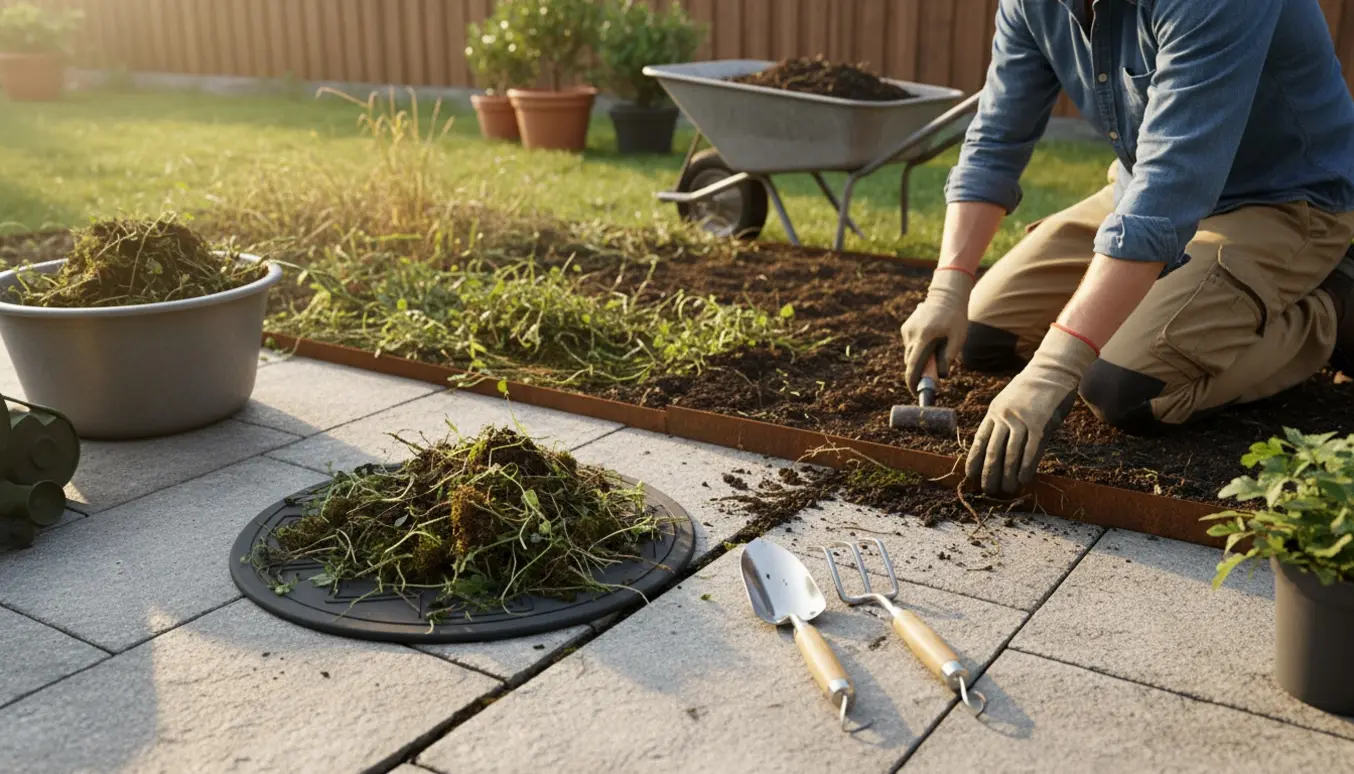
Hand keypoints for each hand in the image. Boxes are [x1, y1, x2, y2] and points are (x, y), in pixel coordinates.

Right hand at [900, 268, 973, 391]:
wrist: (947, 295)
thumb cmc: (956, 318)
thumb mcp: (958, 338)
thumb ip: (948, 357)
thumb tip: (940, 376)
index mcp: (925, 337)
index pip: (913, 365)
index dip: (913, 381)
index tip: (915, 392)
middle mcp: (912, 333)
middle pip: (910, 361)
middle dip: (918, 371)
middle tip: (931, 375)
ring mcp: (907, 329)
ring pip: (910, 353)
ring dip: (919, 358)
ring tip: (935, 350)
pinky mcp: (906, 327)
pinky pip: (910, 344)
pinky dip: (918, 348)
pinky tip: (931, 339)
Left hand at [965, 326, 1098, 495]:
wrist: (1053, 370)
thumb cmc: (1031, 390)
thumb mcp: (1008, 402)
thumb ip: (1002, 423)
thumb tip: (996, 450)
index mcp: (994, 412)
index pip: (980, 440)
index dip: (974, 460)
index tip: (971, 476)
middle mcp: (1005, 417)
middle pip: (993, 452)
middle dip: (989, 474)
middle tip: (989, 491)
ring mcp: (1022, 420)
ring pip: (1011, 454)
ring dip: (1008, 476)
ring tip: (1006, 490)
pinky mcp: (1041, 424)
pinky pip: (1031, 451)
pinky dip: (1026, 467)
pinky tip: (1023, 479)